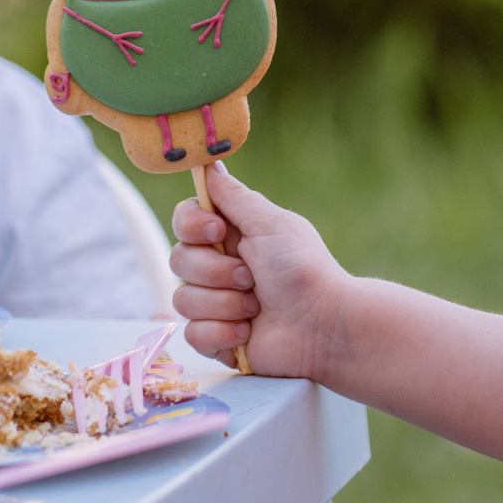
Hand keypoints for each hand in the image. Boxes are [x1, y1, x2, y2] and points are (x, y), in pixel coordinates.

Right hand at [167, 163, 349, 377]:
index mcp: (230, 236)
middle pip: (178, 259)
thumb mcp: (271, 224)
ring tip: (256, 308)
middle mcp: (218, 267)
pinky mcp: (218, 338)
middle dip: (214, 271)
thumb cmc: (303, 269)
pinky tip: (248, 332)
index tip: (217, 230)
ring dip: (224, 304)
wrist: (324, 325)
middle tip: (249, 277)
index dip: (192, 226)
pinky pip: (192, 335)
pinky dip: (221, 334)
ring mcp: (217, 304)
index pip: (183, 221)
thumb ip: (235, 196)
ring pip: (182, 299)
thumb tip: (210, 164)